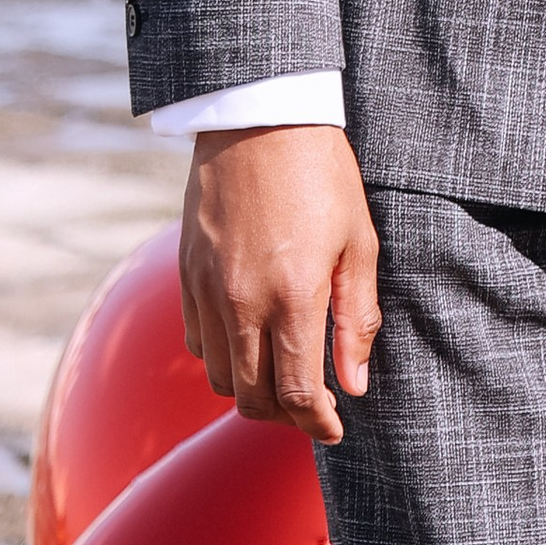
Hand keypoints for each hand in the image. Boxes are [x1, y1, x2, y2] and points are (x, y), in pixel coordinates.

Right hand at [180, 123, 379, 443]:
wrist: (261, 116)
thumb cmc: (322, 173)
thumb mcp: (359, 240)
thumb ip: (356, 317)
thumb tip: (354, 382)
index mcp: (292, 293)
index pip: (296, 392)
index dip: (316, 422)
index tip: (334, 428)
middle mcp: (242, 300)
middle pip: (252, 398)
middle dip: (284, 415)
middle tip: (311, 404)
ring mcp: (207, 289)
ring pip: (220, 377)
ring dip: (251, 388)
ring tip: (281, 371)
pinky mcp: (186, 273)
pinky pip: (197, 341)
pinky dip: (222, 355)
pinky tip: (249, 335)